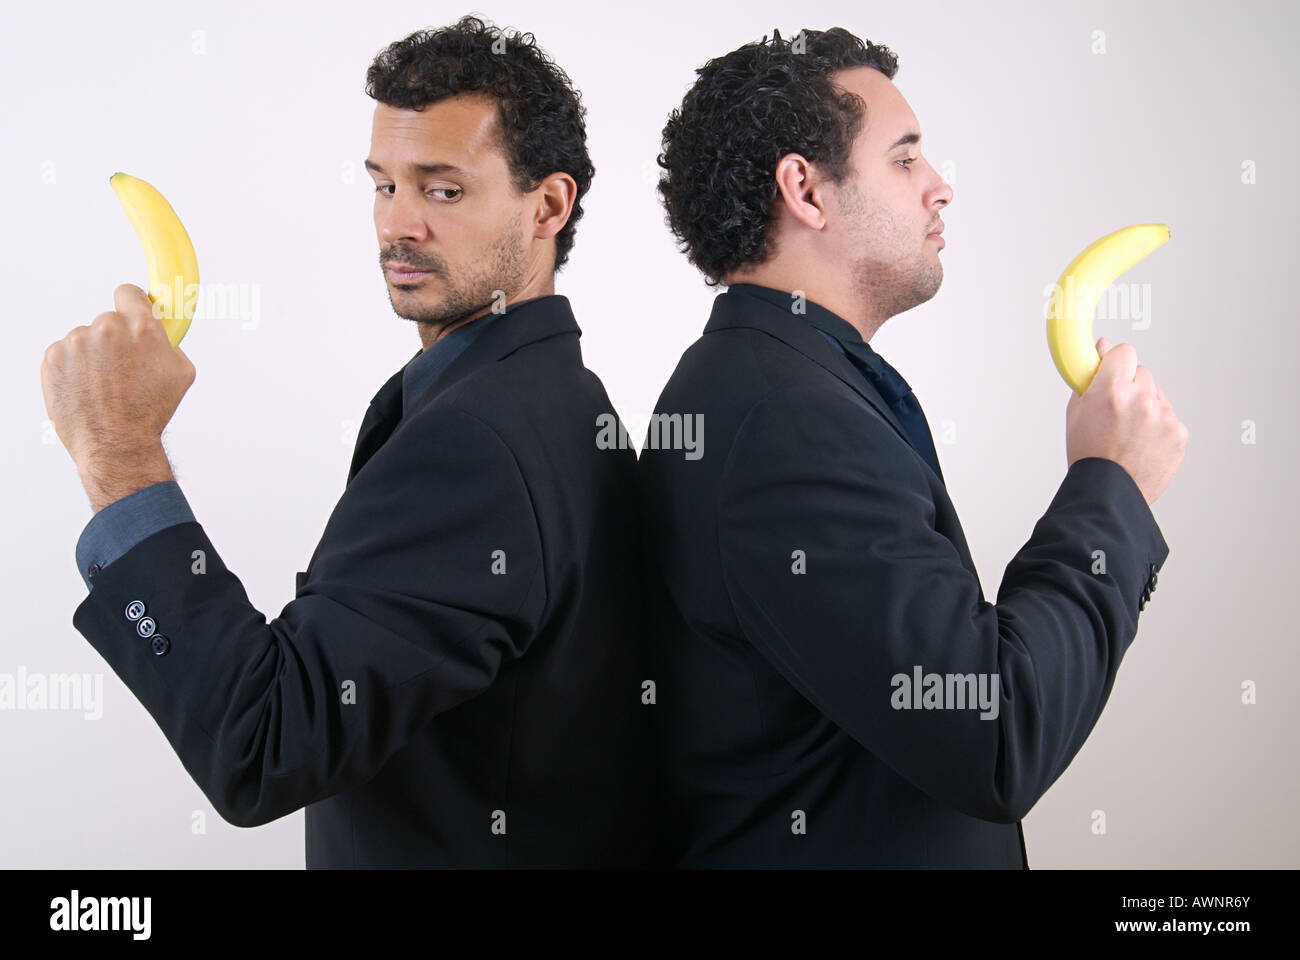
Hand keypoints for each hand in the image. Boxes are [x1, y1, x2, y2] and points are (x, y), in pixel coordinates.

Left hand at [40, 284, 194, 508]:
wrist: (115, 443)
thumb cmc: (150, 412)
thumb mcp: (180, 373)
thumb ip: (169, 342)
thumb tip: (160, 328)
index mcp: (141, 328)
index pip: (128, 293)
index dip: (132, 304)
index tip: (131, 313)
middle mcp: (107, 329)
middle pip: (108, 321)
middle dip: (114, 340)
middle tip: (122, 370)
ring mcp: (76, 342)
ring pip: (85, 339)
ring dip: (93, 356)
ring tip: (103, 387)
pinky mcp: (53, 357)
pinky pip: (65, 354)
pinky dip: (73, 369)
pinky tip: (86, 390)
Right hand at [1065, 336, 1188, 505]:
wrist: (1108, 494)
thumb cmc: (1088, 455)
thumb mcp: (1076, 412)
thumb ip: (1090, 376)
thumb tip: (1103, 347)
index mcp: (1111, 390)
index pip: (1125, 352)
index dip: (1115, 363)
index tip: (1111, 372)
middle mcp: (1141, 399)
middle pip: (1143, 374)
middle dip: (1130, 387)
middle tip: (1116, 412)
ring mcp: (1164, 417)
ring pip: (1157, 396)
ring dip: (1146, 407)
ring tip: (1128, 434)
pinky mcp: (1179, 433)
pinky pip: (1169, 418)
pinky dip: (1158, 428)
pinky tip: (1141, 444)